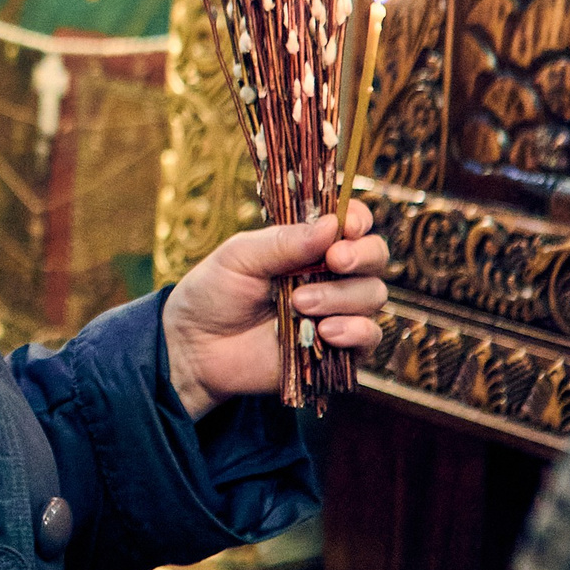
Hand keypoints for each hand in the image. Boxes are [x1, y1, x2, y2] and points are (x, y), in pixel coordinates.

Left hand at [162, 202, 389, 419]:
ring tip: (299, 304)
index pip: (352, 223)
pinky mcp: (338, 350)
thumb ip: (283, 242)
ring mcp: (336, 312)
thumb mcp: (239, 256)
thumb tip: (332, 223)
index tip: (348, 226)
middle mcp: (330, 275)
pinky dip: (355, 331)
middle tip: (333, 261)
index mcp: (308, 245)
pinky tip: (326, 332)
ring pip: (372, 295)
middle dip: (361, 255)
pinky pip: (369, 338)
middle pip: (374, 257)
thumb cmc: (213, 293)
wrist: (195, 347)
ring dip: (342, 297)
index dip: (358, 219)